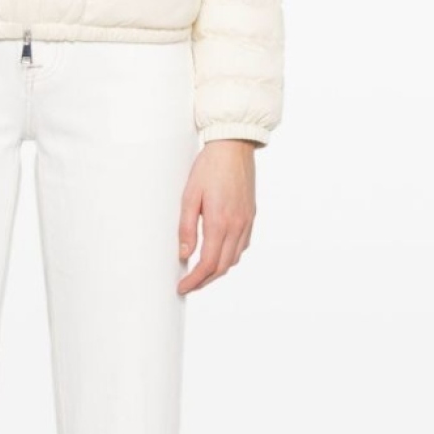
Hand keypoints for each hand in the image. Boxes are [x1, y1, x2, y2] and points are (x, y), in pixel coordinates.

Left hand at [176, 140, 257, 293]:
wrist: (234, 146)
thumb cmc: (209, 167)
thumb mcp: (189, 196)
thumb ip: (186, 227)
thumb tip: (184, 254)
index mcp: (220, 222)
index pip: (208, 263)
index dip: (194, 280)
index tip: (182, 287)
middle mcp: (237, 226)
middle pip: (222, 267)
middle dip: (204, 281)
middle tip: (188, 285)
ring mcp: (247, 222)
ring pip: (233, 259)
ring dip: (217, 270)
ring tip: (200, 273)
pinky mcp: (251, 216)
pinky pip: (242, 246)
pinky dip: (229, 256)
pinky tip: (218, 253)